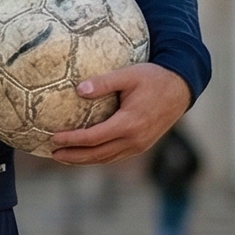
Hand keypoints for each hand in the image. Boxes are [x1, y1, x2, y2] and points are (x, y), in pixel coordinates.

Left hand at [49, 63, 191, 165]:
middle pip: (98, 154)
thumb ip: (103, 82)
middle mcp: (135, 139)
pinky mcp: (142, 145)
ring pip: (107, 158)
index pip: (93, 137)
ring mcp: (140, 145)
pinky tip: (86, 153)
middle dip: (73, 156)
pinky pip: (116, 155)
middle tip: (53, 153)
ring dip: (84, 160)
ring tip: (64, 156)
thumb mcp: (128, 74)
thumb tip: (78, 89)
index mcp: (129, 123)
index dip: (72, 140)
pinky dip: (98, 156)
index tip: (53, 138)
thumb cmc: (154, 78)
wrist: (181, 88)